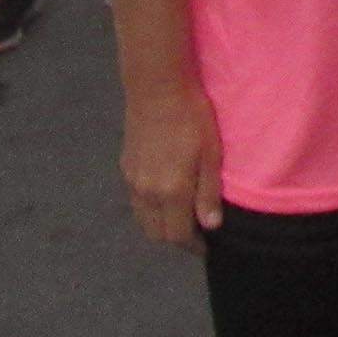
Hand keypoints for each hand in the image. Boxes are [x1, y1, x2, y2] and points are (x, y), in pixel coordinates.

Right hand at [122, 83, 223, 252]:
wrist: (157, 90)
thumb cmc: (193, 119)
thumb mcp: (211, 154)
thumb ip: (208, 193)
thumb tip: (211, 226)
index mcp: (170, 192)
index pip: (177, 236)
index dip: (193, 246)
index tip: (207, 245)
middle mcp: (146, 193)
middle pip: (157, 234)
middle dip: (177, 239)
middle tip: (197, 232)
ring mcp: (132, 181)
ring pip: (144, 220)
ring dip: (161, 225)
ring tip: (183, 216)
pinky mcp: (126, 168)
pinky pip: (136, 202)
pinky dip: (150, 209)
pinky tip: (166, 197)